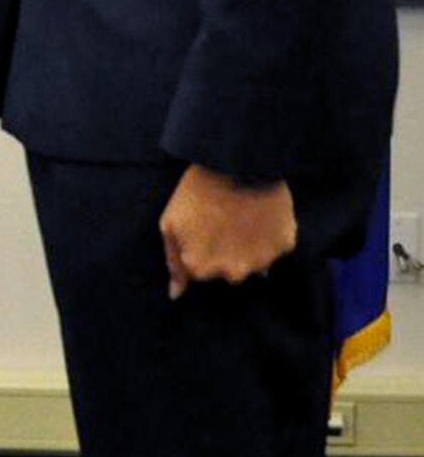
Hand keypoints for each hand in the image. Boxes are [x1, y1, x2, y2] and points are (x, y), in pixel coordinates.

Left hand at [159, 163, 296, 300]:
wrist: (238, 162)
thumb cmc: (198, 190)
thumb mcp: (170, 222)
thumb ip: (173, 261)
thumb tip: (176, 294)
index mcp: (203, 268)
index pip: (199, 271)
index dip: (198, 247)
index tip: (200, 227)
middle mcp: (233, 274)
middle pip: (227, 269)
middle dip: (224, 252)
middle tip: (222, 221)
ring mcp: (262, 262)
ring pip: (254, 262)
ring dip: (248, 246)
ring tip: (242, 216)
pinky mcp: (285, 246)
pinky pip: (276, 247)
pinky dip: (270, 236)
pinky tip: (261, 214)